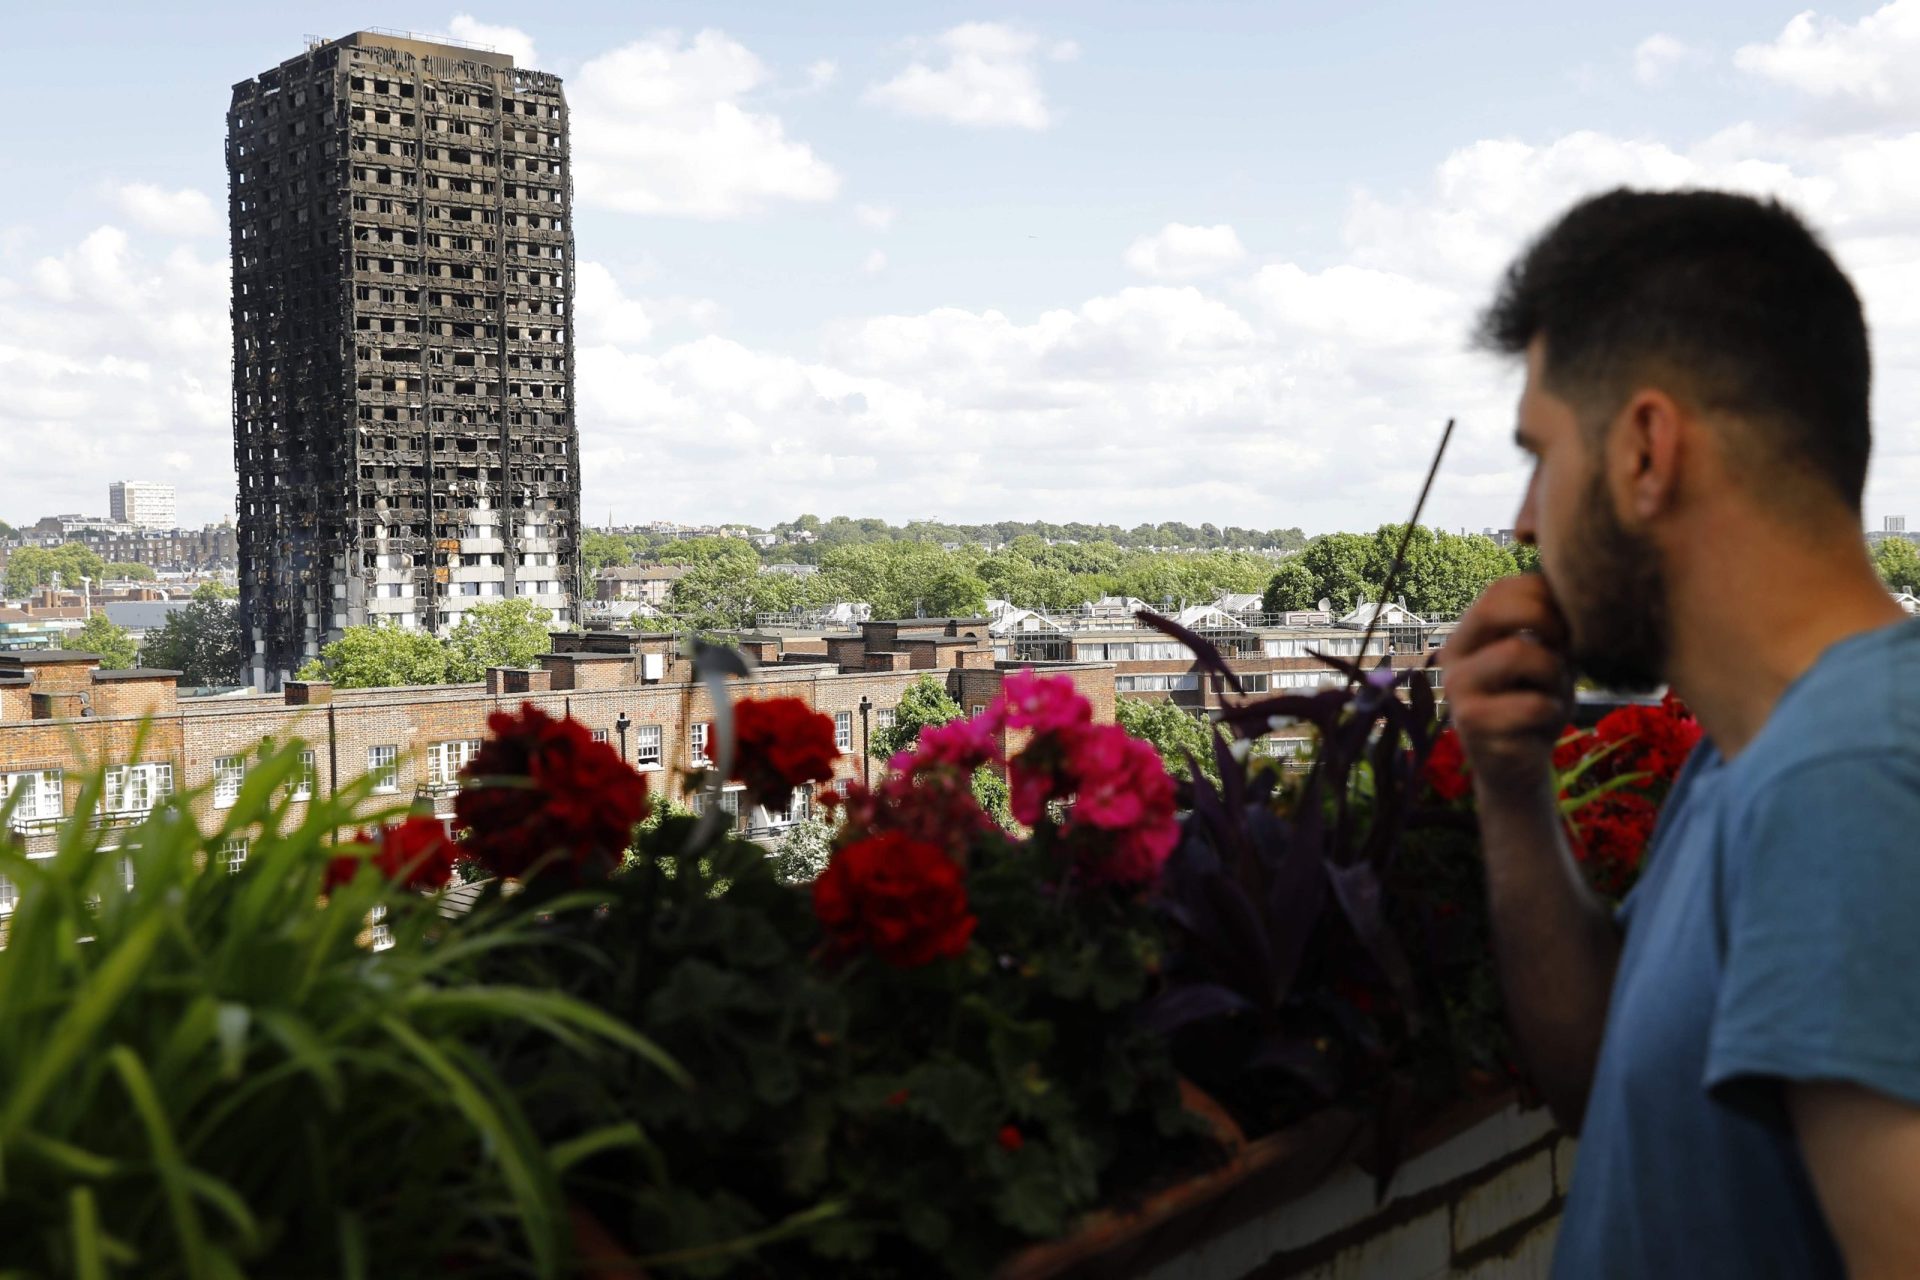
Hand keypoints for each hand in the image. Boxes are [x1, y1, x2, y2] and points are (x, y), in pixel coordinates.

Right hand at [1439, 574, 1574, 801]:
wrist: (1517, 766)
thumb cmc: (1533, 704)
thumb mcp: (1545, 658)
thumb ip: (1551, 626)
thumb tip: (1576, 585)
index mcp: (1469, 635)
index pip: (1499, 589)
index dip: (1543, 594)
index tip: (1567, 623)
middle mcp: (1452, 656)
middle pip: (1494, 607)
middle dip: (1545, 620)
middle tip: (1565, 649)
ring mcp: (1457, 689)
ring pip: (1519, 652)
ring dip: (1554, 673)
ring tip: (1554, 692)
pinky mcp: (1472, 723)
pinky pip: (1531, 702)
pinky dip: (1552, 710)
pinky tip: (1544, 723)